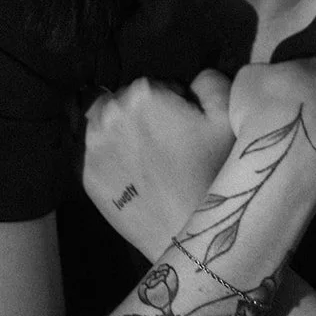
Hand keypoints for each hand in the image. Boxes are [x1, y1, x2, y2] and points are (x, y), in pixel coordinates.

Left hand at [82, 70, 234, 259]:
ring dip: (123, 133)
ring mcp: (93, 148)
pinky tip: (136, 177)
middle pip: (125, 102)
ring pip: (106, 126)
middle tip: (169, 144)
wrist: (192, 234)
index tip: (186, 127)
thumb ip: (209, 81)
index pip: (156, 85)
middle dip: (143, 115)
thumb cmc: (216, 171)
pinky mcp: (87, 177)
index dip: (174, 103)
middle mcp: (109, 114)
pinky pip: (98, 156)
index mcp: (142, 92)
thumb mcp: (228, 115)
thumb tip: (191, 81)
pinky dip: (114, 159)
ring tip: (149, 159)